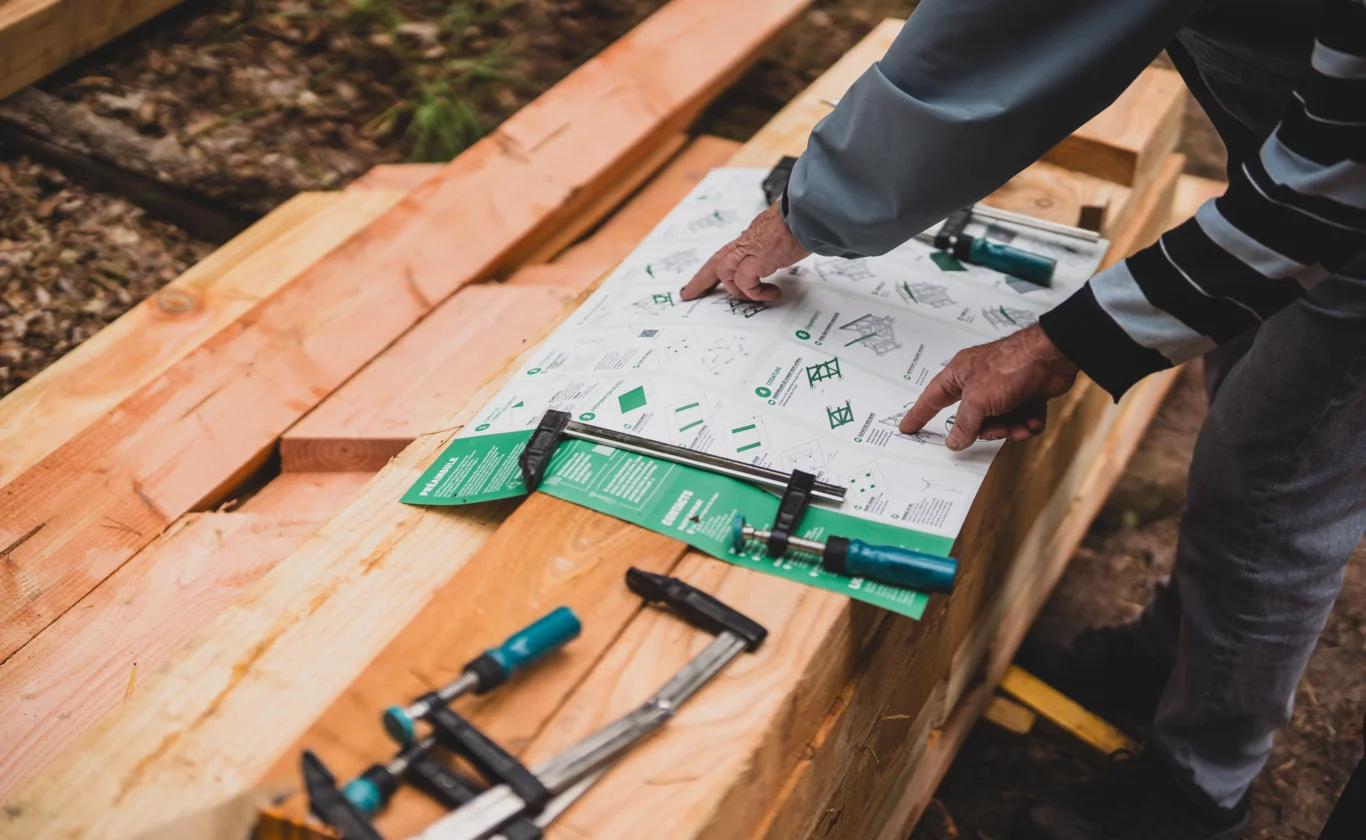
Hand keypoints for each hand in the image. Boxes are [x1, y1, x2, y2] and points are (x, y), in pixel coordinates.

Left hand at [680, 202, 810, 301]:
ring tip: (755, 297)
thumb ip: (777, 244)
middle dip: (701, 280)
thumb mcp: (785, 233)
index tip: (702, 280)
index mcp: (752, 236)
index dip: (713, 267)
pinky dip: (756, 292)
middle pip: (717, 262)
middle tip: (690, 293)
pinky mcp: (757, 258)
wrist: (808, 212)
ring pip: (726, 272)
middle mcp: (747, 241)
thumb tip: (782, 253)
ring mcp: (750, 249)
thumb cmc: (804, 221)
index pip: (727, 253)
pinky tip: (771, 294)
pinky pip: (745, 282)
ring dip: (738, 290)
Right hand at [901, 324, 1079, 450]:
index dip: (920, 414)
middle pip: (972, 418)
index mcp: (960, 374)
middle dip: (986, 429)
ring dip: (1010, 429)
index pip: (932, 398)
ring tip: (1019, 426)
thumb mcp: (978, 400)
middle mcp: (980, 382)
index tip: (908, 428)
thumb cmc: (1011, 367)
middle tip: (996, 429)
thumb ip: (964, 424)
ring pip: (999, 422)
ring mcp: (1004, 389)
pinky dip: (1027, 425)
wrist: (1052, 357)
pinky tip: (1033, 421)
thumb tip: (953, 441)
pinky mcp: (1027, 395)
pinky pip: (1021, 420)